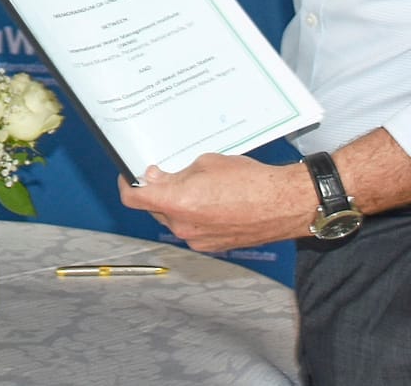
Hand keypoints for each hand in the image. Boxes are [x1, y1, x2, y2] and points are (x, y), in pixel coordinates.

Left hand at [118, 153, 317, 252]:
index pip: (134, 199)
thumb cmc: (249, 180)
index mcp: (177, 202)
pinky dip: (193, 215)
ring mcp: (198, 240)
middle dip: (157, 191)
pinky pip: (192, 229)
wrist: (283, 204)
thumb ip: (176, 174)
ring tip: (197, 186)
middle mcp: (183, 226)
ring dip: (177, 204)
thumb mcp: (206, 164)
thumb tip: (156, 179)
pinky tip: (211, 201)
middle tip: (167, 173)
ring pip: (174, 219)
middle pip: (154, 209)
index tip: (130, 175)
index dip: (127, 185)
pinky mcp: (213, 246)